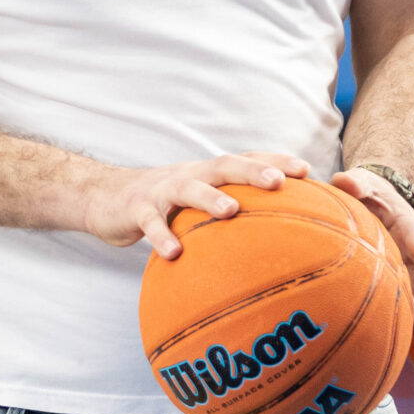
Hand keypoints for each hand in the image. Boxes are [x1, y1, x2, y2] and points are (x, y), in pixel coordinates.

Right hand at [87, 151, 309, 258]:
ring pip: (188, 188)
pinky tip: (174, 253)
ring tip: (231, 212)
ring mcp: (161, 190)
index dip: (276, 161)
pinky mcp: (137, 209)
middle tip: (279, 182)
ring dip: (210, 198)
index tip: (308, 171)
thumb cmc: (165, 205)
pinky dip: (161, 236)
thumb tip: (277, 239)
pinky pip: (150, 222)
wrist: (105, 198)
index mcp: (208, 173)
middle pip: (223, 166)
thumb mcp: (197, 202)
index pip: (246, 159)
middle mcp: (189, 174)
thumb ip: (229, 211)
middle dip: (252, 172)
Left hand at [331, 167, 413, 368]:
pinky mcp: (397, 287)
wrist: (372, 200)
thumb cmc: (364, 190)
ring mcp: (407, 274)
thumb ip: (354, 182)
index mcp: (410, 229)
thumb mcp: (361, 181)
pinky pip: (403, 312)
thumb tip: (345, 181)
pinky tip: (404, 362)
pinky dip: (405, 336)